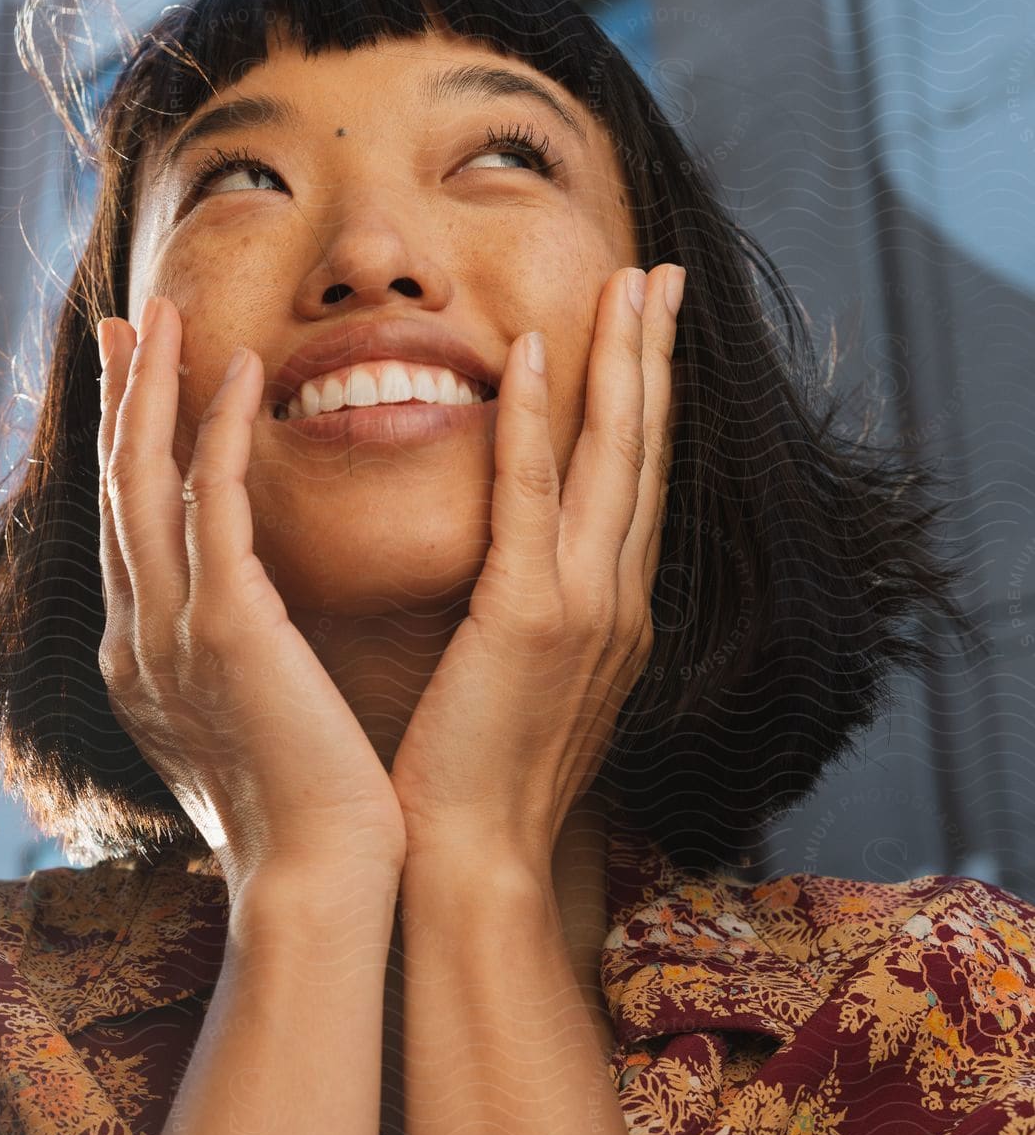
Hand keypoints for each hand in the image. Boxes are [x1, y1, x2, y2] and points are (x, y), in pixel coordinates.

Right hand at [96, 297, 406, 902]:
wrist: (318, 881)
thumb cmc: (303, 809)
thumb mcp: (240, 721)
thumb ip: (224, 660)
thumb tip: (239, 620)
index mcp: (140, 660)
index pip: (126, 526)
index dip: (124, 444)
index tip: (135, 376)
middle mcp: (135, 638)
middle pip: (115, 488)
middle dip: (118, 397)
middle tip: (128, 317)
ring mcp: (169, 634)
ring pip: (144, 483)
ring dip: (152, 389)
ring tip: (164, 313)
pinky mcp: (226, 630)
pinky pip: (214, 506)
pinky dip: (218, 432)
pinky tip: (237, 372)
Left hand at [387, 265, 683, 877]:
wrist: (470, 861)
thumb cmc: (476, 774)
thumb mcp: (520, 677)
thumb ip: (530, 608)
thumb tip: (513, 564)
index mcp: (613, 611)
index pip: (635, 480)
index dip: (648, 397)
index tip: (649, 325)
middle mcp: (619, 599)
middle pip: (646, 451)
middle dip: (656, 355)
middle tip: (664, 272)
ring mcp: (587, 609)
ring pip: (614, 458)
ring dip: (623, 361)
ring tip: (631, 282)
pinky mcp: (532, 621)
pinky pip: (535, 500)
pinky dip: (541, 423)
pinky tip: (537, 354)